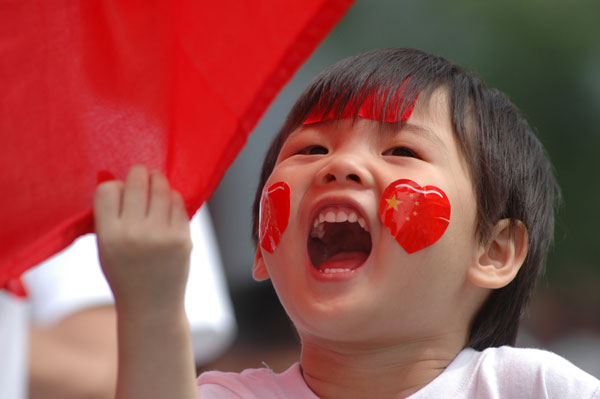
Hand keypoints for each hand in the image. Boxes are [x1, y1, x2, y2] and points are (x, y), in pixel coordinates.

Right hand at [94, 165, 191, 313]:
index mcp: (109, 235)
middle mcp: (135, 233)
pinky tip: (168, 202)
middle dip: (138, 172)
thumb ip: (109, 216)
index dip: (113, 185)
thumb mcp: (105, 247)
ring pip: (161, 188)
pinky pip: (178, 203)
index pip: (108, 190)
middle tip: (140, 172)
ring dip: (158, 180)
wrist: (151, 304)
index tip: (119, 189)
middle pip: (136, 182)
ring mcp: (161, 235)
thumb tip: (115, 176)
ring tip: (156, 181)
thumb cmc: (125, 271)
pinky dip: (173, 198)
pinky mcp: (182, 237)